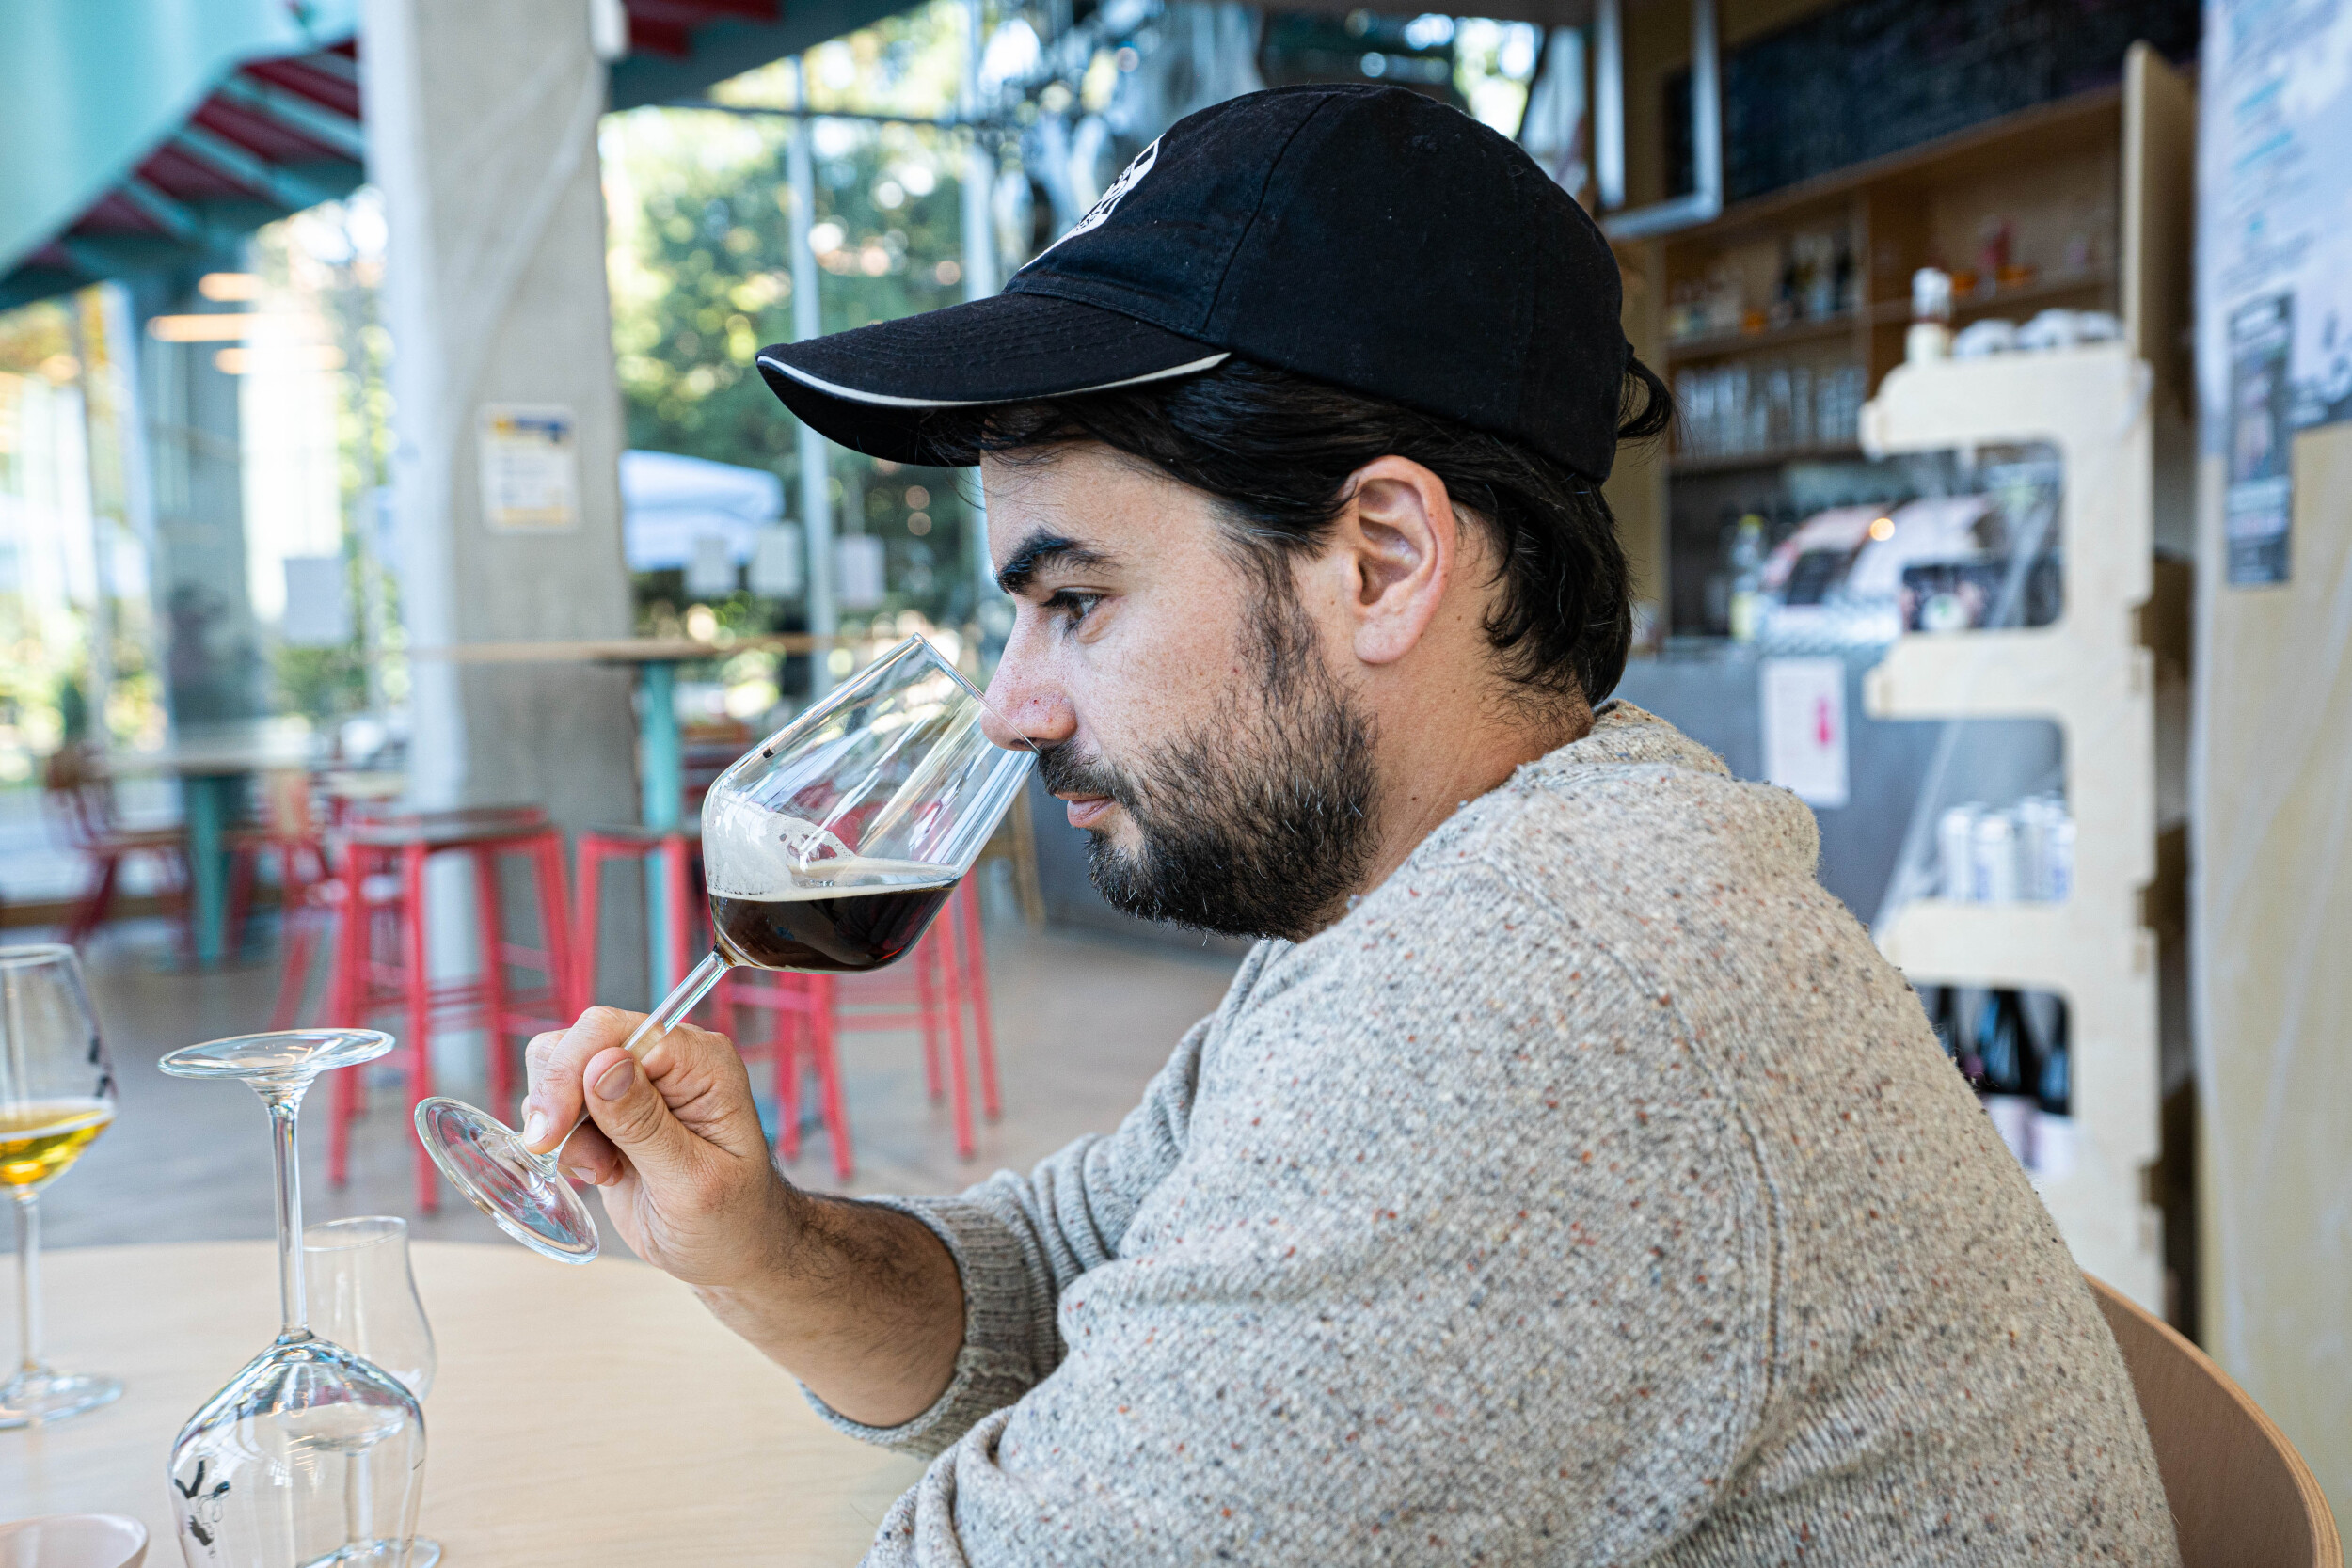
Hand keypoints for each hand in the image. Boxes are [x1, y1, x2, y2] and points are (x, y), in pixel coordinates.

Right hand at [519, 1007, 793, 1289]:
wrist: (733, 1250)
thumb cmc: (731, 1220)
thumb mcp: (691, 1182)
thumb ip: (645, 1124)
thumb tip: (602, 1065)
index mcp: (703, 1063)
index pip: (617, 1032)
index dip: (573, 1070)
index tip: (553, 1130)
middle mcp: (670, 1061)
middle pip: (580, 1041)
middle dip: (557, 1097)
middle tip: (555, 1151)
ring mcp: (639, 1083)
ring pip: (561, 1070)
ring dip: (563, 1126)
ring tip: (600, 1171)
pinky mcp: (613, 1111)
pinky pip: (562, 1105)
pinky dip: (565, 1142)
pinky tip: (600, 1174)